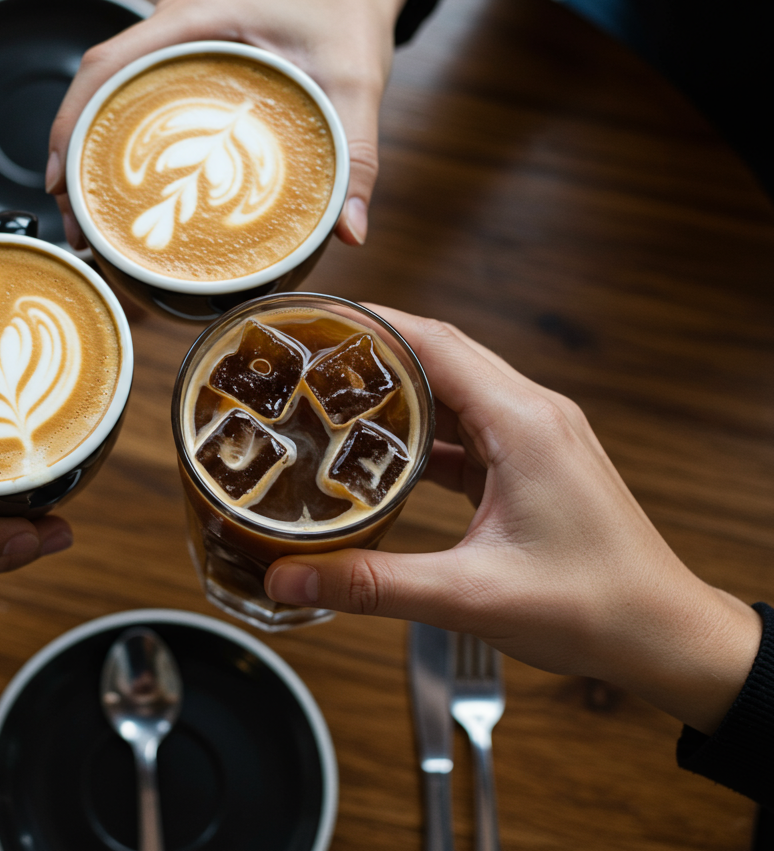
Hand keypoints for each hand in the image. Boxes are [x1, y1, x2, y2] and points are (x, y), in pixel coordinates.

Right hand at [44, 0, 415, 247]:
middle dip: (69, 149)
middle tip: (73, 219)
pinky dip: (113, 137)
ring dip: (85, 146)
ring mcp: (173, 41)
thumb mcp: (357, 87)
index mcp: (199, 19)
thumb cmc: (347, 18)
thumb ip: (356, 156)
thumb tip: (348, 231)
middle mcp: (174, 27)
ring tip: (85, 214)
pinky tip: (115, 184)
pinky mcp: (181, 59)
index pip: (108, 66)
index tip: (60, 179)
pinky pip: (130, 94)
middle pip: (94, 85)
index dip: (71, 121)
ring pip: (105, 91)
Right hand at [264, 307, 761, 733]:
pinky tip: (384, 452)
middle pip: (442, 352)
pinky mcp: (536, 463)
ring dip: (399, 388)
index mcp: (525, 423)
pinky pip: (470, 426)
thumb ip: (373, 583)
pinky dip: (424, 429)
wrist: (666, 638)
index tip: (315, 319)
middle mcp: (535, 415)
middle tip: (309, 355)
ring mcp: (539, 437)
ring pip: (456, 388)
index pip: (434, 341)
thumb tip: (292, 575)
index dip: (369, 322)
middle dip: (373, 348)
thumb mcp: (470, 595)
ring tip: (334, 396)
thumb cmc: (598, 608)